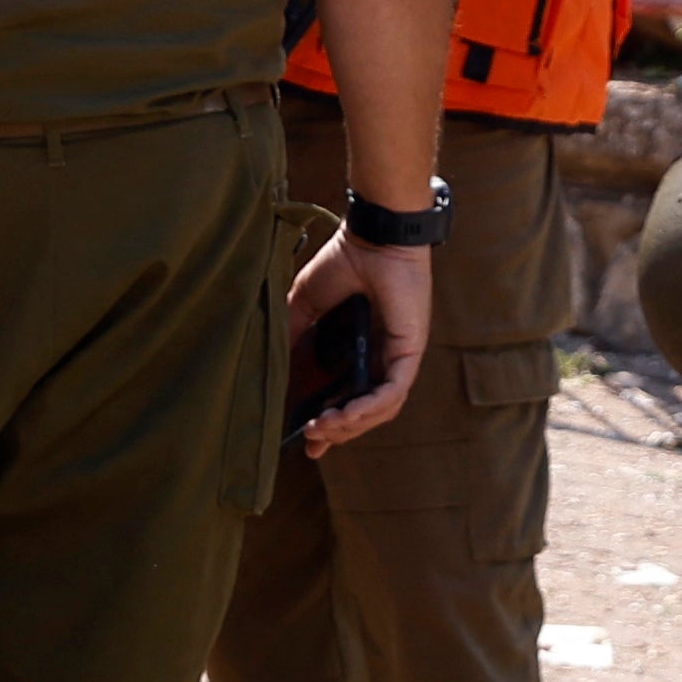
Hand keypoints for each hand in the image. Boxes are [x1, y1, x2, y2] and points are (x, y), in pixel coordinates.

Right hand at [286, 230, 437, 451]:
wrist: (373, 237)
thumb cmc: (343, 263)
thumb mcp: (305, 304)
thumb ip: (293, 335)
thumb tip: (273, 368)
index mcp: (358, 352)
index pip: (346, 399)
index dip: (329, 426)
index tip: (306, 443)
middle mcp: (381, 360)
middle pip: (364, 412)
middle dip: (336, 431)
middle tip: (311, 438)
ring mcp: (397, 359)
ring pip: (379, 410)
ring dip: (350, 425)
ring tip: (321, 428)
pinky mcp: (409, 353)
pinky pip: (392, 392)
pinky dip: (368, 408)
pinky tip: (344, 415)